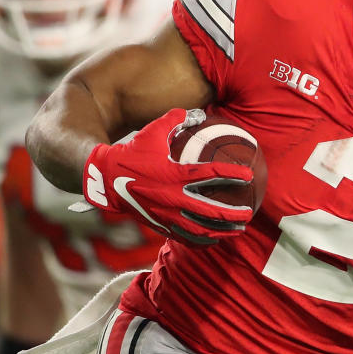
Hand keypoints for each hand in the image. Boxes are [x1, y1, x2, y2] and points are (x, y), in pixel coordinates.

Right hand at [82, 108, 253, 244]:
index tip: (248, 175)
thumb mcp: (152, 131)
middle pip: (210, 210)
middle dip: (232, 214)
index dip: (232, 174)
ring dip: (221, 231)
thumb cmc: (131, 152)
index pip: (210, 174)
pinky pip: (183, 237)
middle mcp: (171, 197)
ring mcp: (165, 214)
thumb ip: (176, 119)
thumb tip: (195, 112)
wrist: (103, 178)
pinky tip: (214, 240)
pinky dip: (201, 241)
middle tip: (249, 213)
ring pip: (199, 229)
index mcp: (173, 173)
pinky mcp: (158, 225)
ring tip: (238, 229)